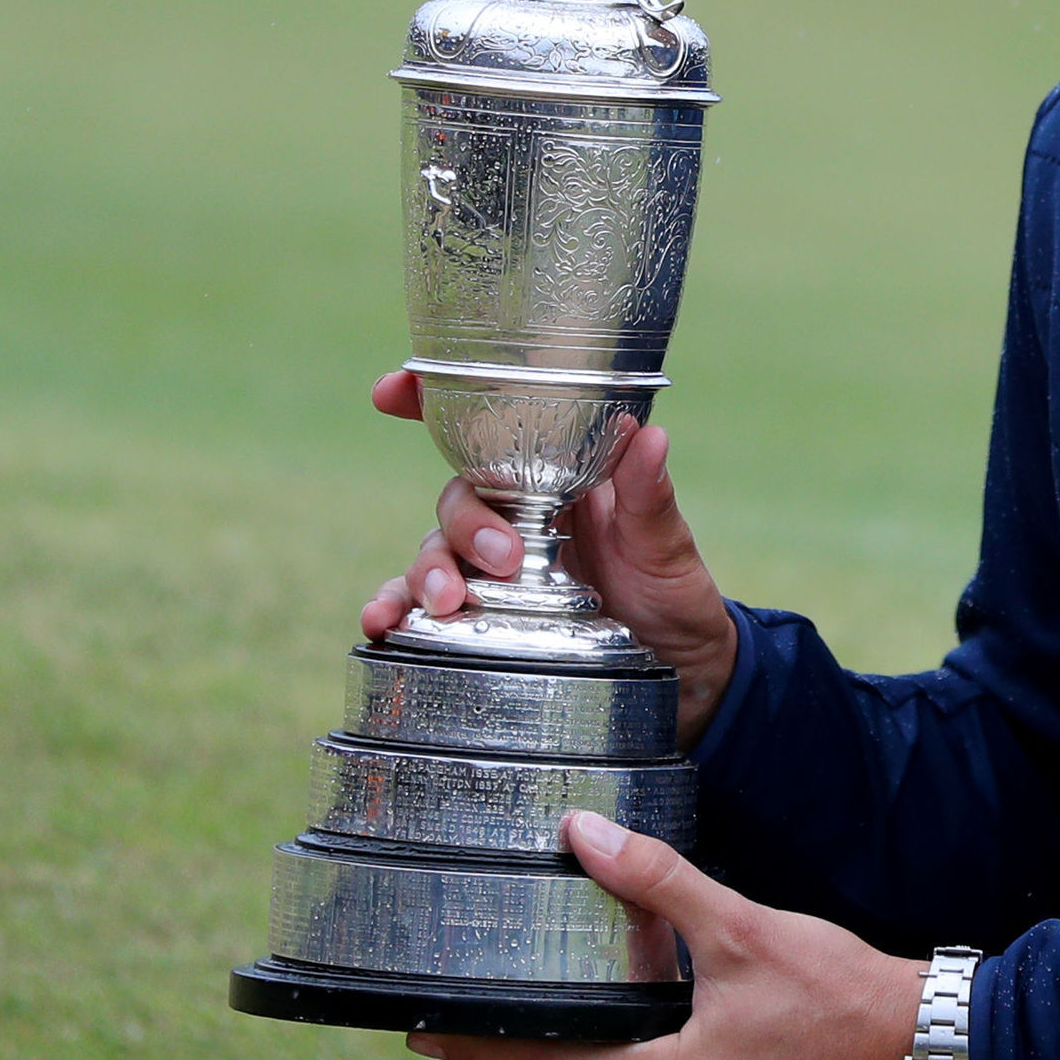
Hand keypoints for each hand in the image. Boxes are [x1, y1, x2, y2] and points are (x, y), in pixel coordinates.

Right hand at [359, 371, 739, 744]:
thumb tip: (648, 434)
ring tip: (446, 600)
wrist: (679, 671)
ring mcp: (492, 568)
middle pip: (461, 496)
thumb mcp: (667, 547)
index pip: (492, 431)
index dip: (434, 401)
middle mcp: (517, 517)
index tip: (394, 389)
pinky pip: (420, 606)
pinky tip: (381, 624)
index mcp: (558, 480)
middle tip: (501, 559)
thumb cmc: (673, 596)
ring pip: (435, 548)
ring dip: (427, 568)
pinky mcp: (479, 617)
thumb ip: (650, 498)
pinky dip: (393, 609)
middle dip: (465, 521)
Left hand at [408, 811, 925, 1059]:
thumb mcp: (740, 927)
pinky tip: (637, 1002)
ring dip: (595, 1034)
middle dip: (532, 1033)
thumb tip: (583, 832)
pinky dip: (641, 1043)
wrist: (921, 1040)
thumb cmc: (837, 990)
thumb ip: (657, 882)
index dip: (479, 1046)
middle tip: (473, 997)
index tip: (418, 1035)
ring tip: (551, 988)